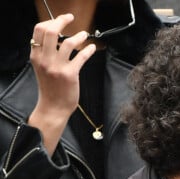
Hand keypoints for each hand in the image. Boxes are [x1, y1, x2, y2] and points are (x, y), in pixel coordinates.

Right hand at [28, 13, 95, 155]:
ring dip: (79, 36)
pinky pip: (81, 57)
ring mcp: (57, 67)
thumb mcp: (41, 68)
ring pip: (68, 42)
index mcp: (36, 56)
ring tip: (84, 34)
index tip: (60, 19)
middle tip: (71, 19)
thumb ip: (45, 54)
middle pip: (51, 31)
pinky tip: (92, 48)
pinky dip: (88, 50)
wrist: (53, 107)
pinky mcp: (70, 74)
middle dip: (62, 21)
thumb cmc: (50, 88)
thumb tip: (57, 39)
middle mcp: (45, 60)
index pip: (39, 31)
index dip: (51, 21)